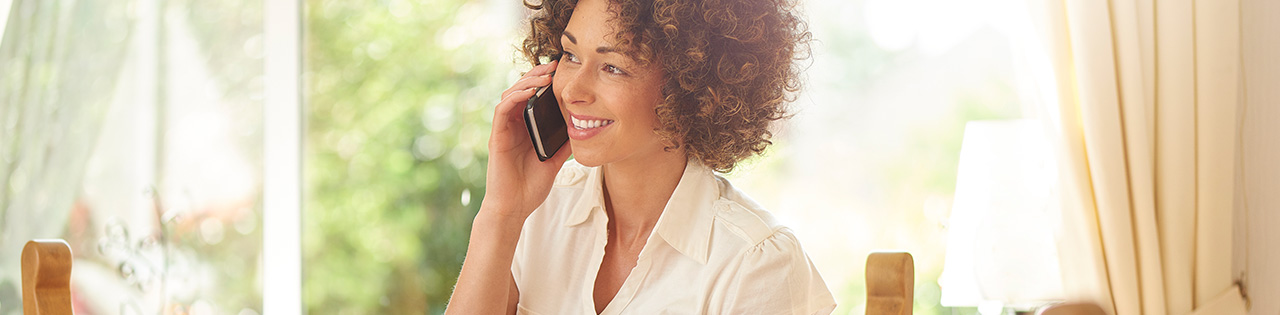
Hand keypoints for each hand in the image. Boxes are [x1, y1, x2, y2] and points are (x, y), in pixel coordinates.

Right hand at [481, 60, 572, 220]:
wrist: (515, 208)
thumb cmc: (531, 187)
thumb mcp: (555, 160)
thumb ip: (564, 143)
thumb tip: (583, 128)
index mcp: (525, 128)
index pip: (532, 97)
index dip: (544, 82)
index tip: (562, 72)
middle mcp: (513, 126)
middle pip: (520, 90)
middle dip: (537, 75)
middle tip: (554, 65)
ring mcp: (504, 130)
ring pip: (510, 95)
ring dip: (527, 81)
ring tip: (545, 74)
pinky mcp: (497, 137)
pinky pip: (502, 110)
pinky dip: (516, 97)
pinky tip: (531, 91)